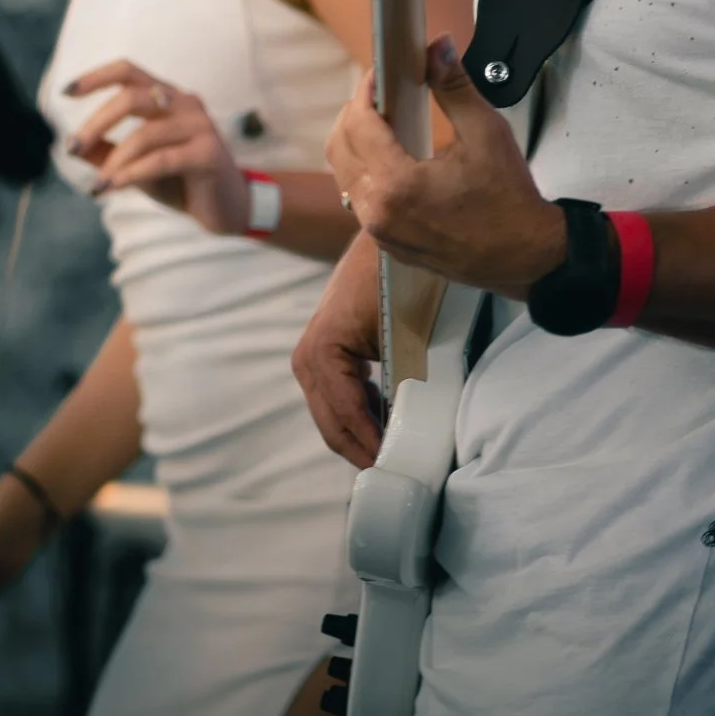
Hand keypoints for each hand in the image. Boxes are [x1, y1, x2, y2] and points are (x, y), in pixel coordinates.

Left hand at [63, 60, 250, 235]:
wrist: (228, 209)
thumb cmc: (181, 181)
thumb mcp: (136, 166)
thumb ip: (107, 154)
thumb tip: (71, 146)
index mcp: (167, 98)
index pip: (129, 72)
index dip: (96, 77)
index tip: (66, 92)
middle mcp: (184, 103)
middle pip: (131, 97)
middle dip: (96, 123)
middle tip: (73, 148)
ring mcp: (200, 126)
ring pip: (145, 133)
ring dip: (113, 161)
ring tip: (96, 185)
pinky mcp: (208, 152)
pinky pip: (161, 160)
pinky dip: (131, 174)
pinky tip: (113, 187)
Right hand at [291, 232, 383, 468]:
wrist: (384, 240)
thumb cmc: (395, 282)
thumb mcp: (401, 335)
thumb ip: (400, 383)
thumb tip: (408, 429)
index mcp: (320, 355)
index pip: (347, 417)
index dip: (371, 446)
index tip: (394, 470)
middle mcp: (307, 359)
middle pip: (332, 425)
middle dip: (361, 450)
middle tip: (394, 475)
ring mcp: (311, 356)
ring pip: (332, 415)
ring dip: (359, 435)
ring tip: (392, 454)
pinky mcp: (324, 353)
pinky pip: (336, 396)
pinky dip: (357, 414)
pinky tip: (383, 421)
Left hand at [328, 35, 566, 297]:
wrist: (526, 256)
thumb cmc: (509, 202)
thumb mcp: (486, 132)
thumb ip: (454, 86)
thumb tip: (438, 48)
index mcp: (397, 185)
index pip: (358, 124)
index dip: (365, 91)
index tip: (379, 74)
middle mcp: (379, 213)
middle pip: (340, 148)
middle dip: (355, 113)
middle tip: (379, 94)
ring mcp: (381, 233)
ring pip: (345, 176)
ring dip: (356, 143)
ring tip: (384, 121)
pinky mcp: (390, 244)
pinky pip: (360, 201)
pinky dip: (366, 173)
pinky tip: (391, 157)